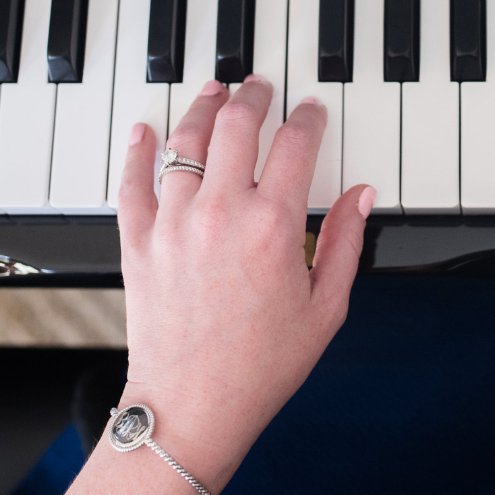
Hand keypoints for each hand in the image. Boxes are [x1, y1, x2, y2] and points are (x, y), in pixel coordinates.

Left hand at [54, 76, 373, 494]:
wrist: (193, 408)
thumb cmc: (261, 366)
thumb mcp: (326, 307)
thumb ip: (347, 242)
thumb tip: (362, 196)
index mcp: (274, 225)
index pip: (297, 142)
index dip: (308, 117)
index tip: (311, 111)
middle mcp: (222, 212)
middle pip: (238, 125)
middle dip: (254, 96)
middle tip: (261, 87)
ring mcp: (176, 223)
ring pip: (186, 141)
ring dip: (203, 108)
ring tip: (215, 91)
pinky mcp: (139, 242)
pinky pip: (132, 182)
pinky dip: (137, 150)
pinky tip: (145, 130)